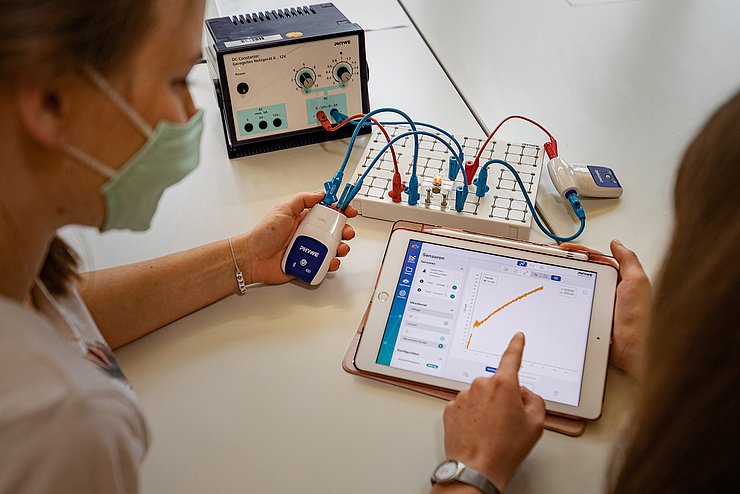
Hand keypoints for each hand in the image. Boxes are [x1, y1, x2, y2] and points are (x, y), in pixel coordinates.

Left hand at [235, 192, 356, 284]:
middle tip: (347, 232)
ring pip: (332, 248)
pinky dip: (331, 263)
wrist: (253, 257)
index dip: (340, 210)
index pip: (327, 212)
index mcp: (304, 218)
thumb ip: (302, 199)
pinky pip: (324, 264)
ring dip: (341, 248)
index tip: (349, 211)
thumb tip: (321, 194)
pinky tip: (332, 261)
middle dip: (345, 231)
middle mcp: (308, 233)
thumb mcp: (283, 209)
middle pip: (334, 231)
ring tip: (341, 248)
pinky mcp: (307, 264)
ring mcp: (309, 249)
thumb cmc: (264, 234)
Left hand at [438, 333, 545, 491]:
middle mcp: (480, 385)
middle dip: (503, 398)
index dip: (516, 346)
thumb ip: (534, 401)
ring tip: (491, 432)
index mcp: (503, 384)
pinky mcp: (450, 408)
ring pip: (480, 396)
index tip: (517, 337)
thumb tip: (524, 395)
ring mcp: (463, 396)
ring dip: (486, 408)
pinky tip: (477, 432)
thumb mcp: (535, 424)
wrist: (477, 467)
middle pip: (496, 385)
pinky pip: (466, 407)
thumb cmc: (505, 449)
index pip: (512, 358)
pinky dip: (472, 416)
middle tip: (507, 422)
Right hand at [560, 240, 651, 378]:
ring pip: (576, 288)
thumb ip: (629, 260)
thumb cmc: (639, 320)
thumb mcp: (637, 283)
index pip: (597, 260)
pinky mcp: (588, 318)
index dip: (581, 252)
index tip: (566, 249)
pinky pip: (573, 305)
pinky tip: (557, 296)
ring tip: (551, 274)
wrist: (631, 352)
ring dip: (563, 282)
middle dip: (567, 264)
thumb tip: (617, 243)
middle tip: (553, 260)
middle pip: (583, 272)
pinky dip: (563, 300)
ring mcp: (597, 305)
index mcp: (621, 281)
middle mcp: (609, 292)